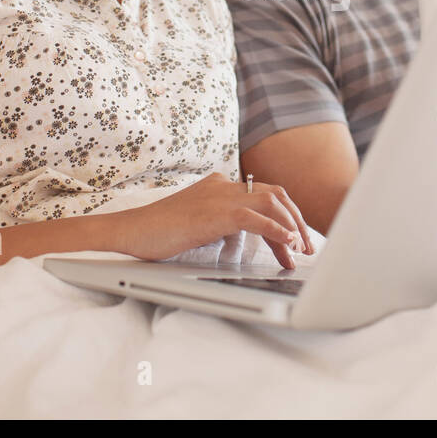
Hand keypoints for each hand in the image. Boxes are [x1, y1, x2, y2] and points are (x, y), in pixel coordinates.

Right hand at [117, 172, 314, 268]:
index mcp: (219, 186)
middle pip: (275, 196)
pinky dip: (276, 230)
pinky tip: (287, 244)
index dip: (286, 217)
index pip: (264, 195)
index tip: (296, 239)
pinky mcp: (215, 213)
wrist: (129, 231)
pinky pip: (256, 218)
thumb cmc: (157, 233)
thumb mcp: (197, 224)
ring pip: (271, 204)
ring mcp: (219, 196)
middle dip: (297, 221)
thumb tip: (244, 239)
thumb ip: (220, 223)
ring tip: (300, 251)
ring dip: (291, 228)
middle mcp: (223, 186)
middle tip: (308, 247)